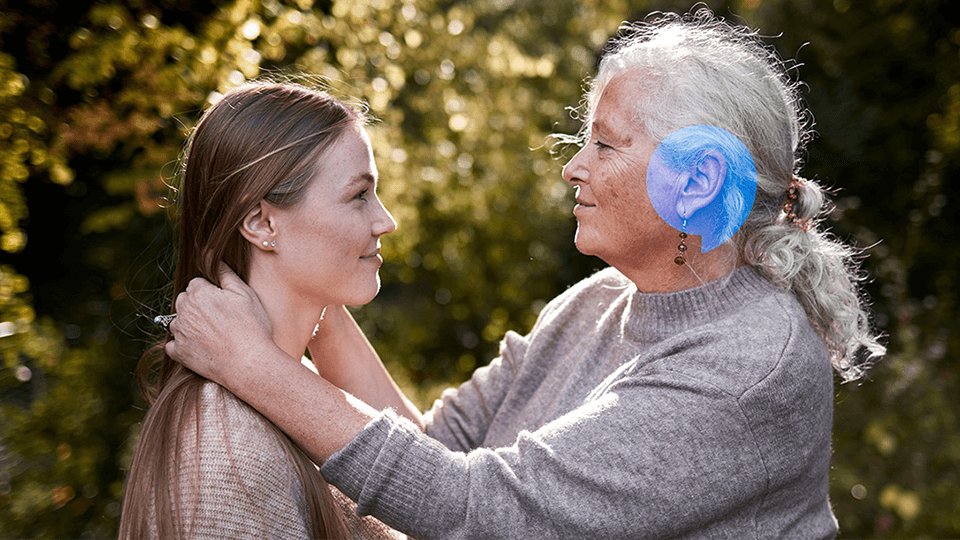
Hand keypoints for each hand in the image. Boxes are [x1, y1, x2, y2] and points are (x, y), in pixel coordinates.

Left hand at [166, 264, 272, 384]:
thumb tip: (216, 261)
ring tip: (212, 334)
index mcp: (198, 293)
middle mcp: (183, 310)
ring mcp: (179, 332)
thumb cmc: (251, 327)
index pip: (196, 284)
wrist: (248, 362)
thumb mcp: (245, 294)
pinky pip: (173, 344)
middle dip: (197, 306)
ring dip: (190, 324)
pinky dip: (182, 344)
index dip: (211, 292)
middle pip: (184, 301)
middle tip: (220, 318)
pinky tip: (199, 346)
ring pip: (178, 321)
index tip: (224, 303)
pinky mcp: (179, 353)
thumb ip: (227, 274)